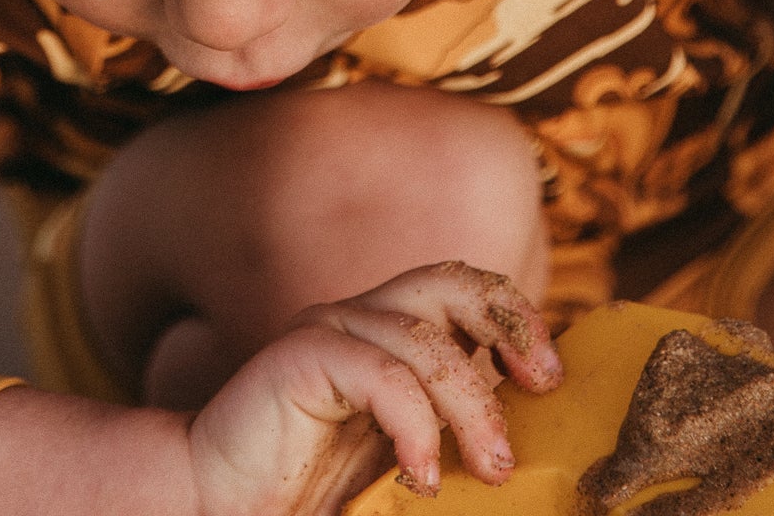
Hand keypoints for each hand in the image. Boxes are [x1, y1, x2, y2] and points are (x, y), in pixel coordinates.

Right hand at [187, 261, 561, 515]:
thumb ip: (454, 440)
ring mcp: (330, 332)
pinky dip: (416, 423)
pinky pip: (380, 371)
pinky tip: (422, 474)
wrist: (219, 508)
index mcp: (393, 335)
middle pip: (451, 281)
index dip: (517, 318)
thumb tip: (529, 453)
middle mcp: (363, 319)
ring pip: (425, 337)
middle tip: (545, 386)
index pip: (466, 293)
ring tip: (490, 468)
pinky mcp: (300, 357)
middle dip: (510, 321)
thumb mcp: (405, 463)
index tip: (554, 381)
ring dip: (472, 402)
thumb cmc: (313, 493)